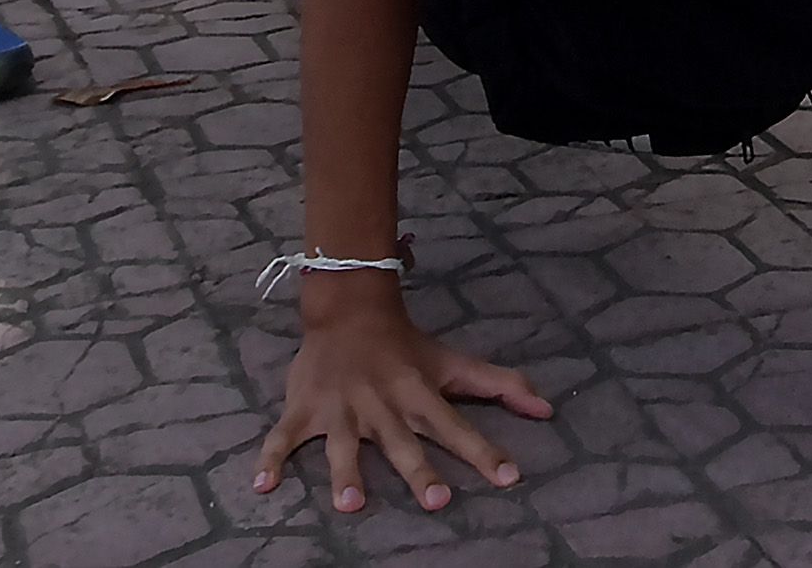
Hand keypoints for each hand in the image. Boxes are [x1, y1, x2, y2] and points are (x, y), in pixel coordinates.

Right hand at [253, 286, 552, 514]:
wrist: (348, 307)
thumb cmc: (407, 346)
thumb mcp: (453, 363)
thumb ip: (500, 385)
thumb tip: (548, 408)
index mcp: (418, 394)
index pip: (457, 426)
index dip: (483, 451)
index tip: (508, 477)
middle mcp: (382, 405)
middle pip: (403, 444)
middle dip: (419, 472)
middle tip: (437, 503)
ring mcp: (340, 408)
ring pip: (342, 446)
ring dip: (345, 474)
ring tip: (350, 505)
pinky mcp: (303, 409)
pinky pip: (283, 436)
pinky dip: (271, 459)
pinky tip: (263, 486)